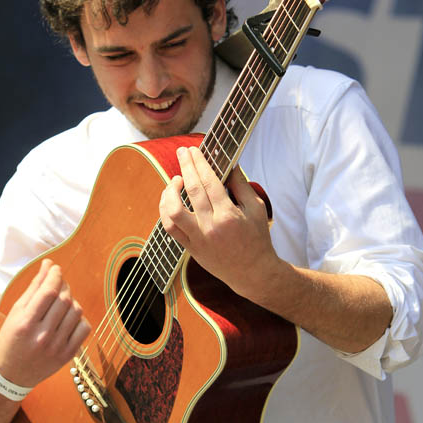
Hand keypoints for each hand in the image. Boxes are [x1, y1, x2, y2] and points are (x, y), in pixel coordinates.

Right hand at [0, 259, 90, 387]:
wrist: (11, 375)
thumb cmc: (11, 339)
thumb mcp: (16, 312)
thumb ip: (34, 288)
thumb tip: (49, 265)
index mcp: (25, 324)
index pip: (48, 292)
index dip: (55, 275)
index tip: (56, 269)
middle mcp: (42, 336)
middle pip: (64, 300)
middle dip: (64, 285)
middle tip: (59, 283)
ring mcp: (57, 347)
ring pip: (76, 311)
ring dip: (72, 301)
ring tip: (62, 302)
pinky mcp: (68, 355)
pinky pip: (85, 328)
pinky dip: (79, 318)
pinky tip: (68, 318)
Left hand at [159, 146, 278, 298]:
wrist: (252, 273)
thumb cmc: (257, 238)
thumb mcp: (256, 208)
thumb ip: (241, 185)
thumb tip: (229, 163)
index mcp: (228, 215)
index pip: (208, 181)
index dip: (199, 162)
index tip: (193, 150)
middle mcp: (210, 227)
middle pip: (191, 190)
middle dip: (185, 166)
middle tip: (182, 152)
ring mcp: (198, 239)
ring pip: (172, 212)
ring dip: (169, 192)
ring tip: (176, 180)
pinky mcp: (191, 249)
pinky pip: (170, 229)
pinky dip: (165, 211)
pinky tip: (170, 200)